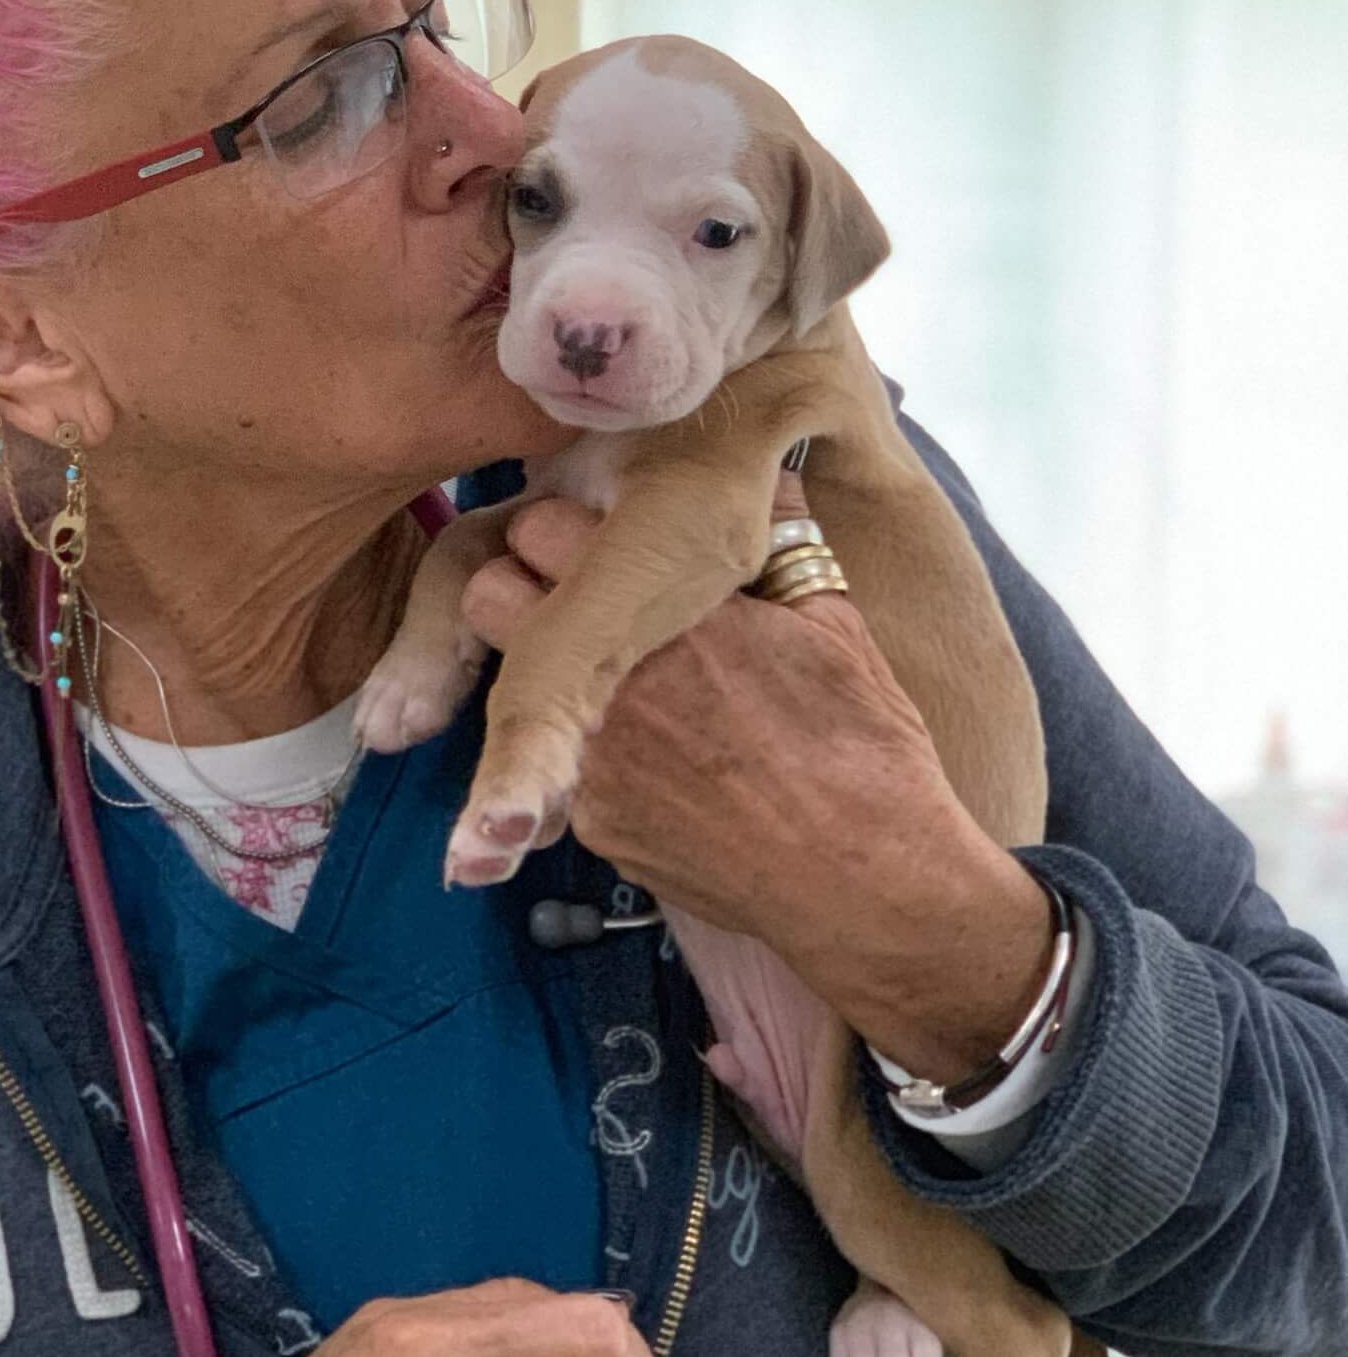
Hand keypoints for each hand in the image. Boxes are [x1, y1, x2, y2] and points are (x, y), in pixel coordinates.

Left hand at [460, 473, 1054, 1082]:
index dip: (566, 532)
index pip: (542, 527)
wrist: (868, 879)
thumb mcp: (832, 616)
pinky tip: (657, 763)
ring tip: (629, 688)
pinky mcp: (591, 825)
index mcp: (667, 607)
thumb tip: (762, 477)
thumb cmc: (864, 745)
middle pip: (489, 598)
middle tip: (576, 605)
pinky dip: (588, 756)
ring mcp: (588, 756)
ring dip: (546, 675)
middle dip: (520, 590)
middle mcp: (609, 678)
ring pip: (508, 686)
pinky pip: (555, 767)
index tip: (596, 546)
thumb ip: (782, 536)